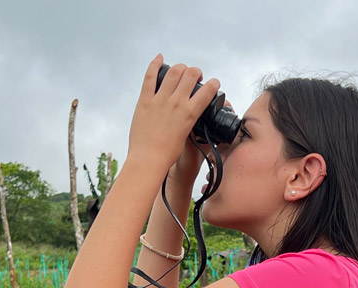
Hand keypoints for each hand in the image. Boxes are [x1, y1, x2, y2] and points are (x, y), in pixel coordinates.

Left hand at [128, 55, 219, 178]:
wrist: (148, 159)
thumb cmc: (168, 153)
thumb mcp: (186, 135)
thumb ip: (189, 120)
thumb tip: (191, 112)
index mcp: (190, 113)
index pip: (208, 90)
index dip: (213, 83)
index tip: (213, 83)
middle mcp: (176, 103)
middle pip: (190, 75)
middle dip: (196, 72)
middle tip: (195, 76)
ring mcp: (160, 99)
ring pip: (174, 72)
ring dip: (180, 67)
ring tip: (182, 70)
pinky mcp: (145, 100)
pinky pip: (149, 76)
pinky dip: (155, 64)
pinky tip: (159, 58)